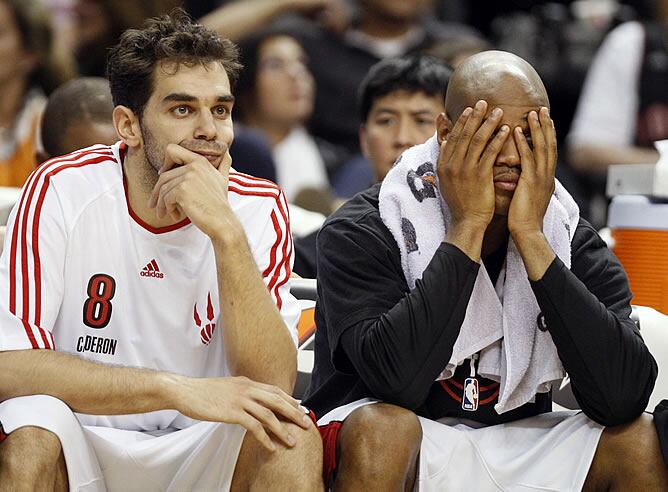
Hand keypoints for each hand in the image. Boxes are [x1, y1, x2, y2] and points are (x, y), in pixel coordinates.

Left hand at [147, 144, 232, 236]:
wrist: (222, 221)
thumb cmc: (220, 203)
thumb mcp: (223, 179)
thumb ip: (223, 164)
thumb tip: (226, 153)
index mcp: (200, 161)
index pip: (172, 150)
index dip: (165, 163)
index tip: (162, 175)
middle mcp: (194, 165)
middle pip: (164, 176)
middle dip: (157, 192)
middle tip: (154, 204)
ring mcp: (188, 177)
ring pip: (163, 189)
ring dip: (162, 204)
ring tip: (164, 213)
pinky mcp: (182, 190)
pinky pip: (166, 199)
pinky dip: (168, 209)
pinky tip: (176, 216)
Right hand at [176, 375, 311, 451]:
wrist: (185, 390)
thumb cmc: (203, 391)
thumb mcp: (227, 387)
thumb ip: (241, 391)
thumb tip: (252, 399)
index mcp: (246, 382)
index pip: (274, 390)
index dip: (289, 399)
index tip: (300, 408)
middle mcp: (247, 388)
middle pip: (277, 401)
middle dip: (294, 413)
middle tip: (306, 423)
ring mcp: (240, 399)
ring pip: (269, 415)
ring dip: (283, 429)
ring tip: (292, 441)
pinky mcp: (232, 412)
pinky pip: (254, 426)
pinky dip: (265, 438)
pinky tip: (271, 446)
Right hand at [437, 100, 508, 260]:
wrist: (466, 222)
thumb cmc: (460, 203)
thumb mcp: (446, 181)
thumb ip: (446, 161)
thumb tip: (444, 144)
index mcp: (443, 165)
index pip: (452, 137)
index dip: (461, 122)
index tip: (469, 109)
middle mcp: (452, 165)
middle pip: (464, 134)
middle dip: (474, 116)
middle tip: (483, 102)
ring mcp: (465, 170)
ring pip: (477, 140)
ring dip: (488, 123)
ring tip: (498, 111)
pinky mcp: (479, 176)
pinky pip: (490, 152)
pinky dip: (498, 139)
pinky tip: (506, 129)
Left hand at [507, 107, 556, 236]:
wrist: (527, 233)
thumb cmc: (524, 218)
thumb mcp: (528, 196)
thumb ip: (528, 183)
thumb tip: (522, 176)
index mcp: (547, 179)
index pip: (549, 151)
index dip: (548, 134)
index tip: (545, 119)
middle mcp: (548, 176)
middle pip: (549, 145)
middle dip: (546, 126)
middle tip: (542, 109)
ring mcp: (541, 178)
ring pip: (541, 148)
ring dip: (537, 129)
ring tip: (532, 113)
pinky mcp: (531, 183)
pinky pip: (527, 159)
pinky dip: (523, 144)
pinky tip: (515, 131)